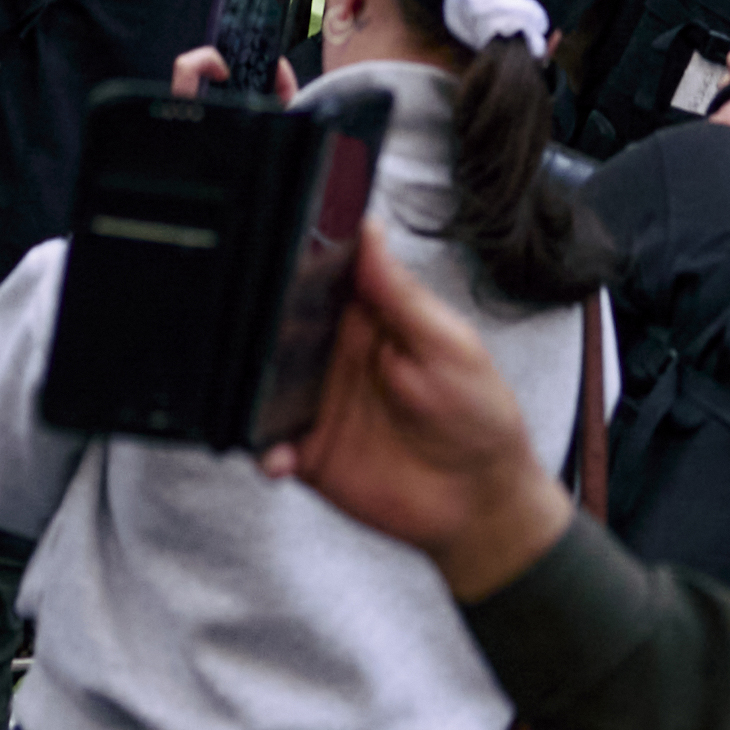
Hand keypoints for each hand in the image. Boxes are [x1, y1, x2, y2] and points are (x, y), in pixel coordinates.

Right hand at [266, 216, 566, 592]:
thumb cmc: (478, 413)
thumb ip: (401, 294)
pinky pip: (270, 446)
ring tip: (256, 397)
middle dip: (257, 328)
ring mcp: (319, 405)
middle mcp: (335, 358)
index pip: (320, 280)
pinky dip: (265, 450)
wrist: (481, 499)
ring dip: (252, 389)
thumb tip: (369, 229)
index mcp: (368, 320)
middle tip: (249, 333)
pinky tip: (279, 456)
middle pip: (279, 330)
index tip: (270, 257)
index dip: (293, 266)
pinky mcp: (311, 453)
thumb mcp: (448, 344)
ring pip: (263, 385)